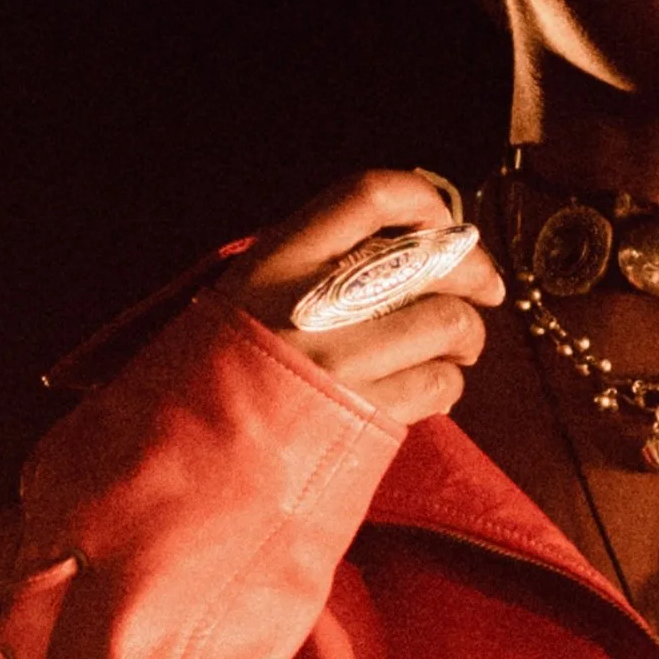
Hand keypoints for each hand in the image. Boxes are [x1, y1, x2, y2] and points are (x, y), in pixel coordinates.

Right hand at [213, 170, 506, 426]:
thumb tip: (406, 242)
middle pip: (430, 260)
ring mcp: (340, 361)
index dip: (421, 200)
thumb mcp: (243, 297)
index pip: (367, 196)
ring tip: (458, 347)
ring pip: (447, 322)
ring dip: (467, 334)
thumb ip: (309, 265)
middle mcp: (313, 303)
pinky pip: (437, 383)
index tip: (442, 222)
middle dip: (474, 271)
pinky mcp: (362, 415)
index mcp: (275, 261)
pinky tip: (433, 388)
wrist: (173, 462)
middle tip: (486, 287)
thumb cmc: (210, 376)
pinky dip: (448, 382)